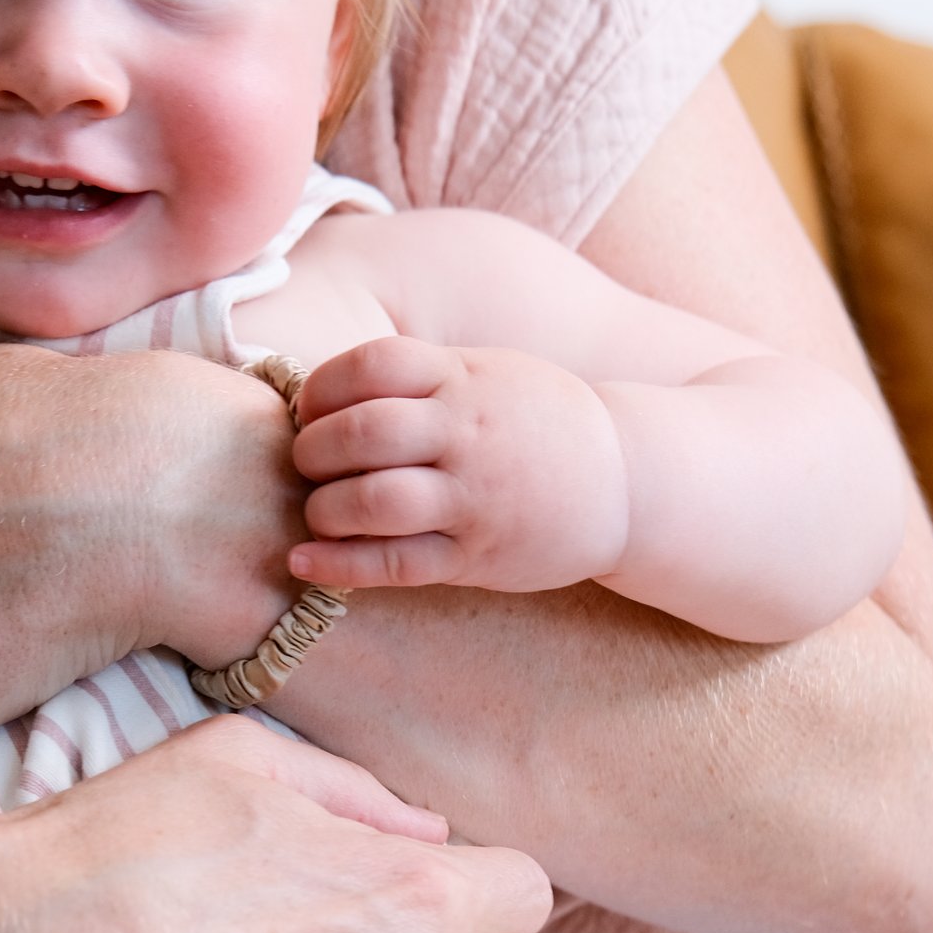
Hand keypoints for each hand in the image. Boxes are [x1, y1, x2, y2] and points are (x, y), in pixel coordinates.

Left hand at [289, 335, 630, 591]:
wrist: (628, 479)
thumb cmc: (535, 420)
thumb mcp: (485, 372)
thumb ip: (415, 379)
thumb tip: (318, 394)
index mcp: (463, 379)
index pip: (373, 365)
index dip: (322, 387)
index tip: (309, 407)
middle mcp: (467, 435)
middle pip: (363, 433)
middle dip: (312, 449)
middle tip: (306, 462)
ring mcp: (474, 498)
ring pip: (375, 501)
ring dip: (324, 508)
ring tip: (318, 511)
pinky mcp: (477, 556)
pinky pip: (397, 564)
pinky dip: (340, 567)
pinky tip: (304, 562)